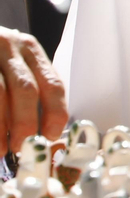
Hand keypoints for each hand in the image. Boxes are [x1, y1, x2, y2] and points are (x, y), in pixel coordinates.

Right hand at [0, 25, 65, 151]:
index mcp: (29, 49)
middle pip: (25, 89)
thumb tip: (40, 129)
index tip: (51, 136)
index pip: (52, 83)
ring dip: (0, 127)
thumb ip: (29, 86)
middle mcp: (8, 47)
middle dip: (26, 124)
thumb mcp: (13, 61)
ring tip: (1, 150)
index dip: (55, 113)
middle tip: (21, 147)